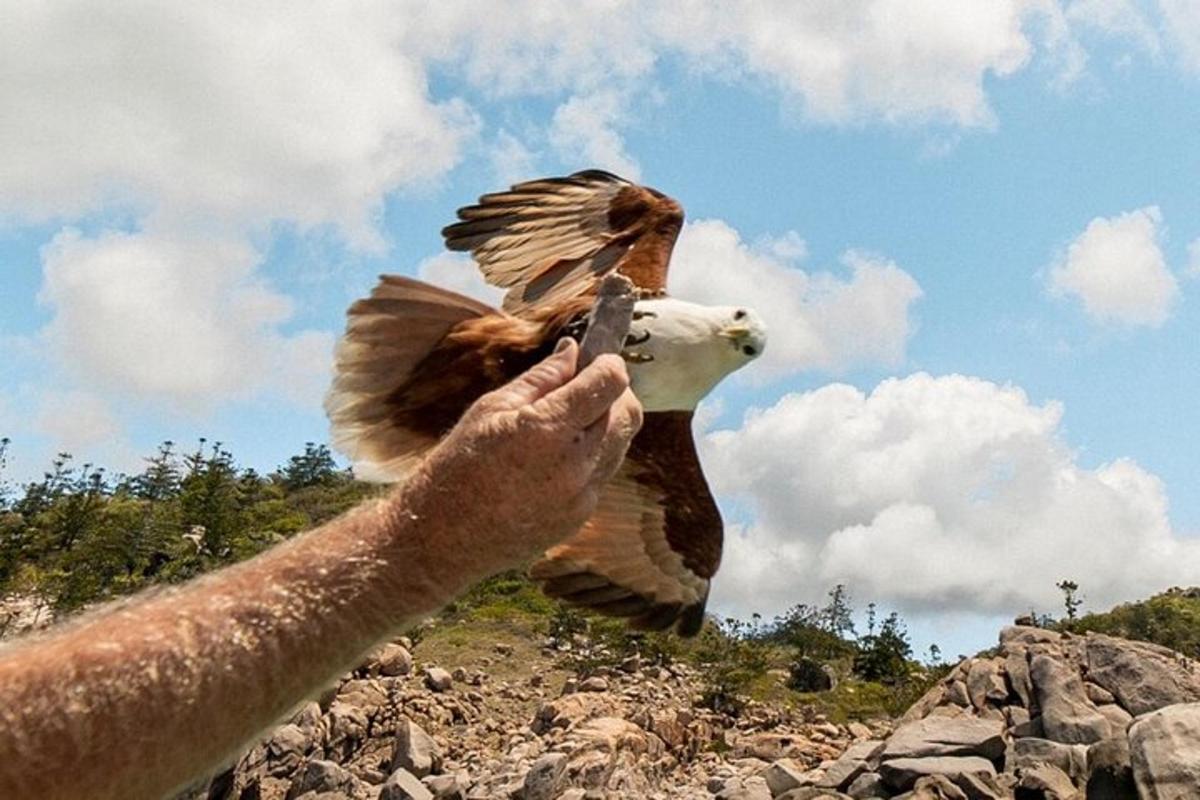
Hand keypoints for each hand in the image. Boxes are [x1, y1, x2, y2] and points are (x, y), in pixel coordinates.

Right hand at [393, 339, 642, 587]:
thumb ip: (541, 378)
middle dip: (614, 393)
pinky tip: (554, 458)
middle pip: (628, 414)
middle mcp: (574, 465)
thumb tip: (572, 350)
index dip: (609, 364)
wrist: (442, 536)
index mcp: (548, 430)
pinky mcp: (580, 517)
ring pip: (620, 445)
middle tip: (585, 386)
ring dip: (605, 425)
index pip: (610, 384)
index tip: (598, 359)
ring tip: (565, 423)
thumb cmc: (458, 465)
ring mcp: (581, 496)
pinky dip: (591, 457)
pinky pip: (602, 475)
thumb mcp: (491, 408)